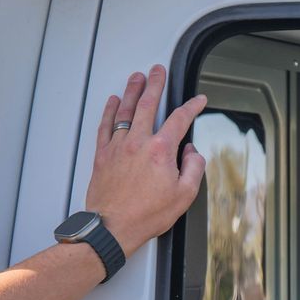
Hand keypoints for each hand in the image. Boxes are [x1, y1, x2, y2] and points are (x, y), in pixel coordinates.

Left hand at [84, 65, 206, 255]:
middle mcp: (138, 143)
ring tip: (137, 77)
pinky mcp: (102, 155)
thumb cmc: (145, 215)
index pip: (180, 119)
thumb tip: (191, 152)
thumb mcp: (184, 195)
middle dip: (155, 83)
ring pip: (125, 110)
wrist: (113, 228)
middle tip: (158, 71)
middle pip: (148, 104)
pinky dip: (109, 111)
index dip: (192, 107)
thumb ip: (193, 168)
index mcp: (160, 150)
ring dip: (132, 90)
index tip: (198, 101)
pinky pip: (105, 126)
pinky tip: (113, 101)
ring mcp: (118, 147)